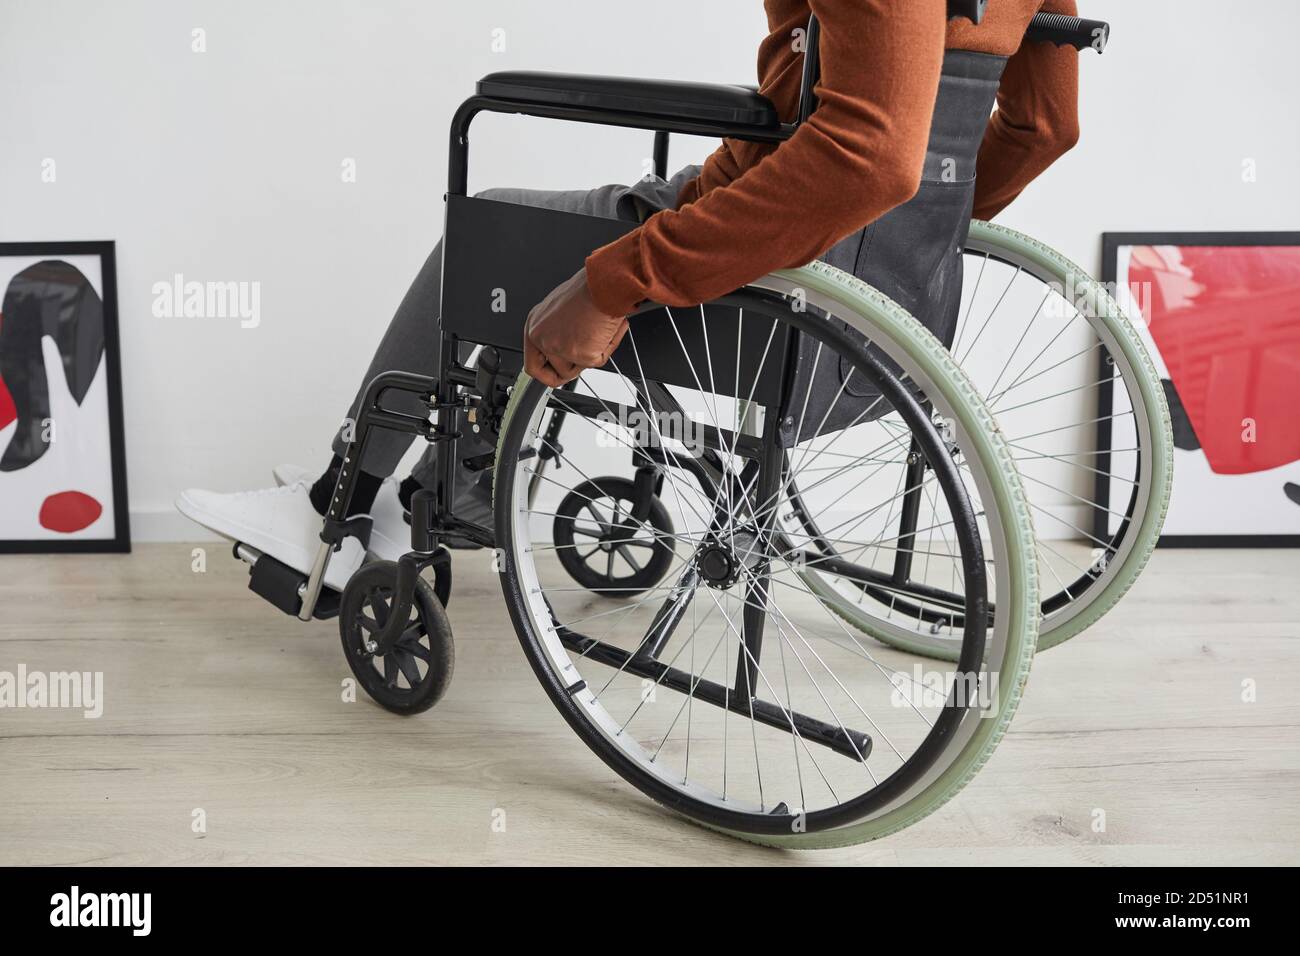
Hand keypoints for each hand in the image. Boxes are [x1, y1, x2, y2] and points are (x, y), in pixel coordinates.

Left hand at [523, 267, 628, 386]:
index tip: (556, 376)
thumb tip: (564, 345)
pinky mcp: (580, 354)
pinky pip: (597, 361)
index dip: (547, 374)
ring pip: (577, 368)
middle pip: (555, 372)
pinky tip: (606, 328)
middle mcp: (542, 338)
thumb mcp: (560, 309)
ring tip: (597, 330)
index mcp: (534, 326)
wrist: (604, 284)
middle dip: (572, 369)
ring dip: (592, 354)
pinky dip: (607, 346)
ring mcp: (559, 348)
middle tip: (585, 356)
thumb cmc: (587, 289)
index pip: (533, 365)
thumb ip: (556, 331)